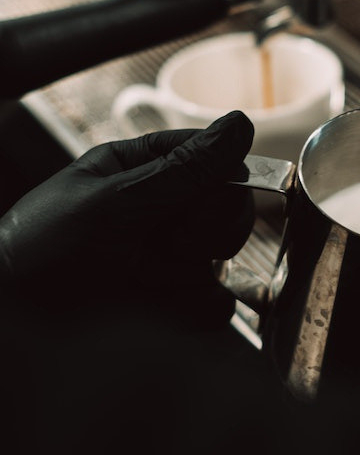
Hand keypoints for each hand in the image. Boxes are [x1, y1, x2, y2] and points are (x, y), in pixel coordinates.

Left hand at [0, 110, 254, 323]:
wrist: (15, 331)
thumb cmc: (40, 257)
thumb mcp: (112, 203)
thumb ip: (182, 169)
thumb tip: (241, 124)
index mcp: (141, 168)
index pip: (209, 154)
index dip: (220, 173)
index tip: (207, 194)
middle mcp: (161, 209)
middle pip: (226, 200)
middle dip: (204, 223)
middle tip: (165, 240)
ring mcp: (169, 256)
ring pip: (226, 248)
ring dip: (194, 263)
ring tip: (146, 275)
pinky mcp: (175, 304)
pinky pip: (218, 300)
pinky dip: (202, 304)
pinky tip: (164, 304)